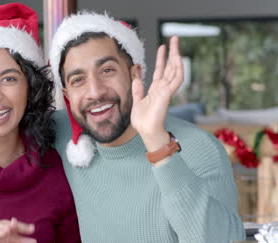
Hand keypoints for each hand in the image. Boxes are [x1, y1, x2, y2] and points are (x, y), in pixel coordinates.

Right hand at [0, 218, 36, 242]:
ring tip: (7, 231)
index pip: (16, 225)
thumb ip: (22, 240)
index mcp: (6, 224)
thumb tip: (35, 242)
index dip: (23, 226)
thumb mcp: (11, 238)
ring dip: (1, 231)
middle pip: (6, 225)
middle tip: (17, 223)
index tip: (32, 228)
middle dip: (12, 225)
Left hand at [130, 36, 183, 150]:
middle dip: (172, 52)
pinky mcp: (167, 95)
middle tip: (174, 38)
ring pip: (175, 70)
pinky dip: (178, 70)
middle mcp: (163, 88)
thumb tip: (136, 77)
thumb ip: (138, 89)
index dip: (161, 58)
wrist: (146, 131)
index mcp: (156, 90)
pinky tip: (178, 59)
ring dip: (176, 56)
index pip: (161, 70)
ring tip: (175, 43)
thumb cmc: (143, 121)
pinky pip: (176, 80)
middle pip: (170, 66)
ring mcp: (166, 91)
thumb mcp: (137, 101)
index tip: (162, 47)